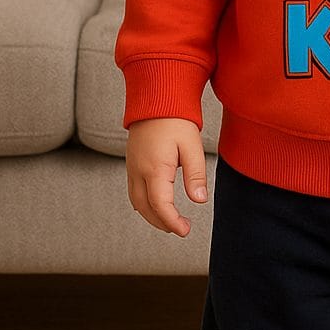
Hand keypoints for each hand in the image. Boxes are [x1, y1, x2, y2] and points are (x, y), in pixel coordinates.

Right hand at [125, 117, 207, 236]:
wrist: (155, 99)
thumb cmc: (176, 120)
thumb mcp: (192, 146)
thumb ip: (195, 175)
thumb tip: (199, 200)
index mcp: (154, 168)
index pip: (160, 205)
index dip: (172, 222)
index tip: (185, 230)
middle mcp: (138, 171)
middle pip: (145, 208)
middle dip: (162, 223)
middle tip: (181, 229)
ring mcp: (131, 167)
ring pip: (136, 202)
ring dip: (151, 216)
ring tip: (170, 222)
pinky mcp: (131, 163)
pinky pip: (133, 191)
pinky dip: (144, 204)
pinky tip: (156, 206)